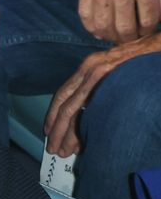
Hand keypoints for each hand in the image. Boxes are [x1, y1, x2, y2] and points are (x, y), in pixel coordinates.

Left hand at [44, 33, 160, 154]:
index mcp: (88, 67)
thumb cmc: (142, 61)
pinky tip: (82, 142)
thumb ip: (100, 88)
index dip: (53, 114)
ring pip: (74, 109)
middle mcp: (89, 68)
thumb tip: (88, 115)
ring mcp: (99, 73)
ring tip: (63, 151)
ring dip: (67, 133)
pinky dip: (84, 127)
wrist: (159, 47)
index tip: (48, 131)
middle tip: (53, 149)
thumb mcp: (114, 72)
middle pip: (65, 104)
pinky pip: (91, 109)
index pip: (63, 93)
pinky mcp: (111, 80)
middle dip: (57, 130)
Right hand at [80, 0, 160, 41]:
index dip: (149, 30)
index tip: (146, 30)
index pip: (149, 20)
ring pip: (104, 27)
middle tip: (131, 37)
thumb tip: (158, 17)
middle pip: (126, 29)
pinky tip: (100, 29)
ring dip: (111, 37)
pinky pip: (86, 17)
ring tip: (116, 36)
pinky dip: (93, 28)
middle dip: (130, 38)